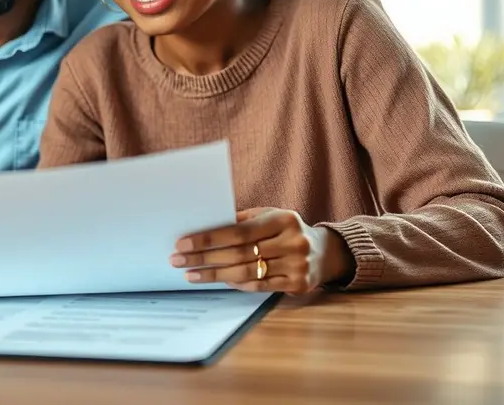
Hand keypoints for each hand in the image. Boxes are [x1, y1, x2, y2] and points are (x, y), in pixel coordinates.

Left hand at [169, 207, 354, 294]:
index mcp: (283, 219)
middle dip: (204, 257)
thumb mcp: (269, 216)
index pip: (238, 231)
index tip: (183, 242)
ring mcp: (297, 265)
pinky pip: (259, 286)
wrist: (325, 253)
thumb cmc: (286, 231)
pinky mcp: (298, 284)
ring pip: (246, 272)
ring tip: (190, 274)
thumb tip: (204, 225)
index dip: (208, 238)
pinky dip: (236, 284)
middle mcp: (292, 242)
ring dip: (214, 274)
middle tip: (178, 260)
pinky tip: (218, 281)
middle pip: (238, 253)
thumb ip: (242, 220)